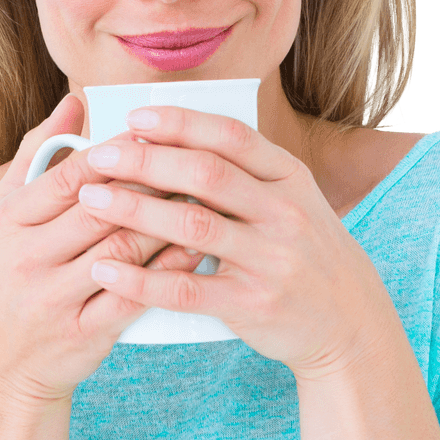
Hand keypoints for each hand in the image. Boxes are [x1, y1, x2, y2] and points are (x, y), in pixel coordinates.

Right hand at [0, 94, 206, 408]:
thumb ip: (39, 154)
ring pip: (122, 249)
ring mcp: (53, 299)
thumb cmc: (10, 274)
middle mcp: (26, 259)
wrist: (2, 364)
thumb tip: (76, 102)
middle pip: (100, 209)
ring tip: (203, 198)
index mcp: (7, 222)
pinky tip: (197, 248)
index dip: (116, 152)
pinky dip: (168, 270)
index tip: (154, 134)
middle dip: (151, 181)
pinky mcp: (82, 333)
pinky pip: (134, 296)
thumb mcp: (7, 214)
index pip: (69, 176)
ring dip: (168, 221)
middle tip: (193, 161)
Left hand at [74, 106, 396, 382]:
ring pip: (192, 226)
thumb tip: (171, 139)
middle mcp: (283, 213)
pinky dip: (141, 279)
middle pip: (206, 175)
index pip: (231, 137)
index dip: (180, 123)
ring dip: (135, 210)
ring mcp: (270, 260)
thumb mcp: (292, 200)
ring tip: (90, 200)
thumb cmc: (303, 251)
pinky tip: (105, 269)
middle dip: (146, 160)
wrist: (348, 321)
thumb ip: (245, 173)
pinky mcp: (252, 304)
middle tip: (98, 156)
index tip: (135, 118)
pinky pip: (186, 289)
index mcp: (290, 178)